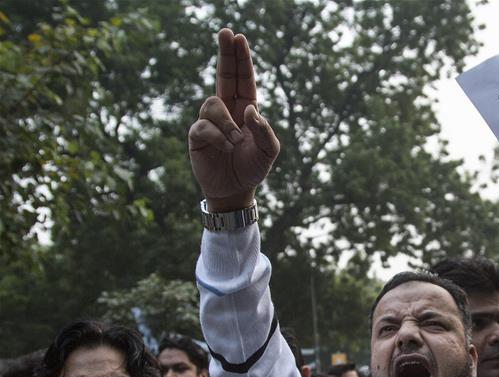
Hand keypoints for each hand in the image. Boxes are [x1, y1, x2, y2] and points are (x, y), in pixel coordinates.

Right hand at [189, 28, 279, 210]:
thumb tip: (250, 110)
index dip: (240, 59)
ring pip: (213, 104)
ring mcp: (210, 121)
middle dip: (226, 54)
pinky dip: (217, 137)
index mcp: (246, 109)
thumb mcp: (269, 151)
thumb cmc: (253, 168)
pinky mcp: (197, 135)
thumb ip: (265, 130)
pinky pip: (203, 126)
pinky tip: (225, 148)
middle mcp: (227, 110)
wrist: (235, 190)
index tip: (237, 37)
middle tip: (226, 32)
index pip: (243, 79)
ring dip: (227, 123)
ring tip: (236, 141)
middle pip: (224, 75)